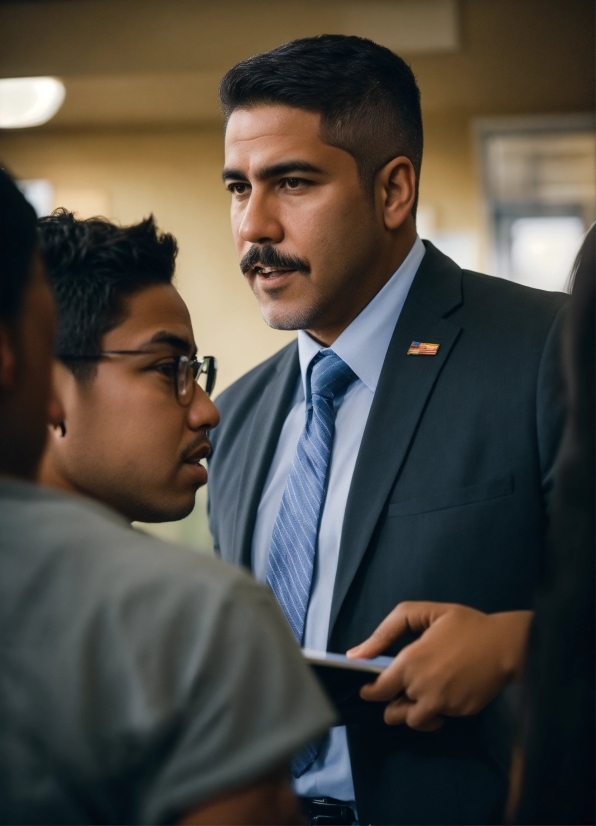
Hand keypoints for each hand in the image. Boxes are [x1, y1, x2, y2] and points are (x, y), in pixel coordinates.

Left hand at [347, 602, 532, 731]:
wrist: (505, 644)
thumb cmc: (462, 624)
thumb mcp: (422, 613)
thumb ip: (385, 632)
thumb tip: (356, 654)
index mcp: (409, 663)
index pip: (377, 691)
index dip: (369, 691)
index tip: (369, 688)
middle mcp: (422, 689)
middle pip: (393, 713)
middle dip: (392, 703)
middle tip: (401, 689)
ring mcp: (443, 705)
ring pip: (414, 722)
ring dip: (412, 712)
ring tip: (421, 694)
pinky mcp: (460, 714)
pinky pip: (439, 719)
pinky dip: (436, 711)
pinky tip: (443, 693)